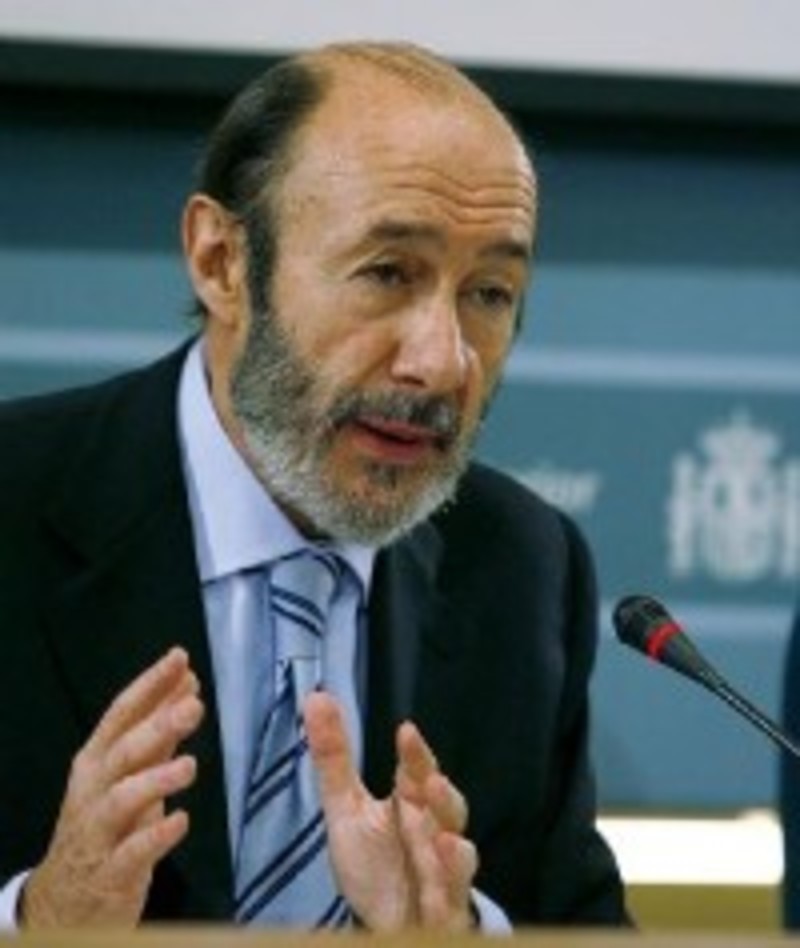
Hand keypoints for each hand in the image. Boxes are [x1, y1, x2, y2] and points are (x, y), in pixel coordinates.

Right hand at [21, 647, 203, 927]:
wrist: (62, 903)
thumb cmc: (103, 825)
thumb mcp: (127, 774)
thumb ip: (157, 732)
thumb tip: (186, 685)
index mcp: (97, 760)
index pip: (121, 714)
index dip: (150, 684)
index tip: (180, 658)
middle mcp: (93, 790)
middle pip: (123, 751)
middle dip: (157, 725)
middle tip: (194, 705)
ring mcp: (98, 832)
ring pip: (122, 799)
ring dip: (156, 779)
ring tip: (190, 765)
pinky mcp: (110, 872)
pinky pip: (131, 852)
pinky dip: (156, 836)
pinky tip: (180, 821)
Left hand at [304, 691, 476, 931]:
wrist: (387, 921)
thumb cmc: (374, 861)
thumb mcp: (346, 807)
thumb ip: (334, 756)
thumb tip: (317, 697)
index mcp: (410, 803)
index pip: (416, 772)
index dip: (415, 754)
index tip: (406, 732)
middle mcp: (431, 832)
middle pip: (446, 809)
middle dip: (441, 796)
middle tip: (428, 781)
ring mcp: (442, 872)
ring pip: (459, 856)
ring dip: (455, 850)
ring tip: (445, 841)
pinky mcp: (445, 910)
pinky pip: (454, 902)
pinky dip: (452, 889)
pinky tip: (442, 884)